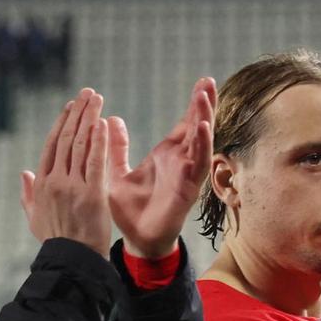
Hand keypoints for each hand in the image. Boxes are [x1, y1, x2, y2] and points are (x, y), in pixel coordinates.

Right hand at [20, 88, 111, 257]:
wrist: (71, 261)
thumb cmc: (55, 242)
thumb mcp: (35, 218)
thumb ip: (28, 194)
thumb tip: (24, 173)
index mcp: (41, 184)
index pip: (52, 145)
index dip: (62, 123)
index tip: (71, 106)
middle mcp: (54, 181)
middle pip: (66, 138)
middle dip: (77, 112)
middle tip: (87, 93)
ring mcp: (72, 187)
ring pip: (80, 145)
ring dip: (89, 118)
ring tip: (96, 99)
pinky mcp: (91, 194)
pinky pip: (94, 162)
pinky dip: (98, 140)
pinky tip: (102, 122)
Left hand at [106, 77, 215, 258]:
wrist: (136, 240)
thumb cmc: (130, 211)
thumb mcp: (118, 173)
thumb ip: (117, 148)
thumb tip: (110, 120)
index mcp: (167, 155)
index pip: (184, 124)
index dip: (193, 104)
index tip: (202, 81)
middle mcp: (180, 162)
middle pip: (198, 127)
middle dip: (204, 104)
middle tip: (209, 80)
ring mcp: (186, 175)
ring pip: (201, 142)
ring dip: (204, 119)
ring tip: (205, 96)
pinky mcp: (187, 189)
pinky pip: (197, 164)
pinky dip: (200, 145)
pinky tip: (202, 127)